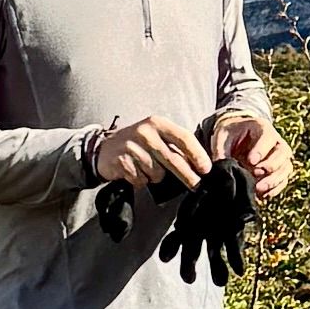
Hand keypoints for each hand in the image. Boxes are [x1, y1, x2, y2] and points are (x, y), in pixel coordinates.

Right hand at [90, 113, 211, 191]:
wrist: (104, 148)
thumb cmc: (138, 144)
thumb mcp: (157, 137)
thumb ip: (175, 146)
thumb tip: (198, 165)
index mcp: (158, 123)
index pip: (183, 137)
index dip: (197, 154)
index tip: (206, 168)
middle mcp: (145, 132)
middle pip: (172, 159)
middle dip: (187, 175)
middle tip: (196, 185)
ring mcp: (132, 146)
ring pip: (157, 173)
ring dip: (155, 177)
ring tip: (146, 169)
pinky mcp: (121, 161)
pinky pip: (141, 179)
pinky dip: (141, 180)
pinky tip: (135, 172)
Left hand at [214, 105, 295, 198]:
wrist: (237, 137)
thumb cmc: (230, 134)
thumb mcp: (222, 137)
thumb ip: (221, 152)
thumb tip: (220, 171)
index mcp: (262, 128)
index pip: (268, 137)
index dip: (261, 150)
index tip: (251, 161)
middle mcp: (276, 142)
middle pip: (282, 153)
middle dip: (270, 165)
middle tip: (255, 173)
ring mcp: (280, 157)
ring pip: (285, 168)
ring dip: (274, 180)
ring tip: (258, 188)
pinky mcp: (279, 171)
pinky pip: (283, 180)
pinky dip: (275, 189)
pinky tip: (262, 195)